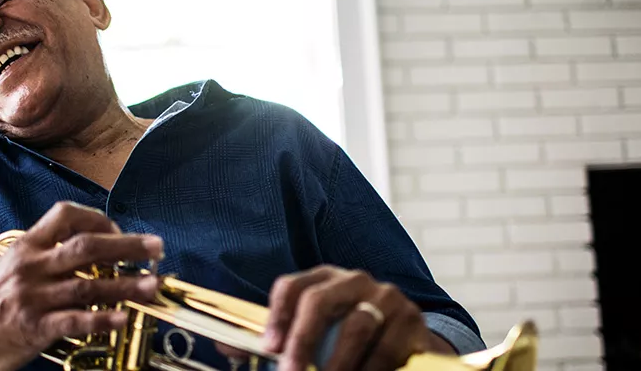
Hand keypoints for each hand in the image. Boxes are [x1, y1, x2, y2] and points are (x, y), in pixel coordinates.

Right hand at [0, 201, 163, 369]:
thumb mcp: (12, 269)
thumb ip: (46, 258)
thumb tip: (91, 252)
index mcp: (27, 247)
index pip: (66, 215)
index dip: (99, 219)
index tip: (121, 231)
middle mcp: (31, 267)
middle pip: (87, 246)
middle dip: (128, 246)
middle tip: (156, 248)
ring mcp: (33, 297)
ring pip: (88, 284)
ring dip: (126, 284)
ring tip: (152, 285)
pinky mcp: (33, 327)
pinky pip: (74, 320)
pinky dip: (102, 319)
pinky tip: (123, 318)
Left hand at [263, 265, 447, 370]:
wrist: (407, 341)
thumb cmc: (348, 336)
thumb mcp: (315, 333)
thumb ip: (276, 340)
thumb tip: (228, 348)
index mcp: (324, 279)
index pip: (292, 286)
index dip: (277, 316)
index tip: (269, 348)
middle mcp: (354, 280)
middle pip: (320, 301)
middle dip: (302, 340)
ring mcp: (386, 296)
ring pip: (356, 327)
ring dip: (337, 363)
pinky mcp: (412, 319)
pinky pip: (387, 348)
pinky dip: (370, 370)